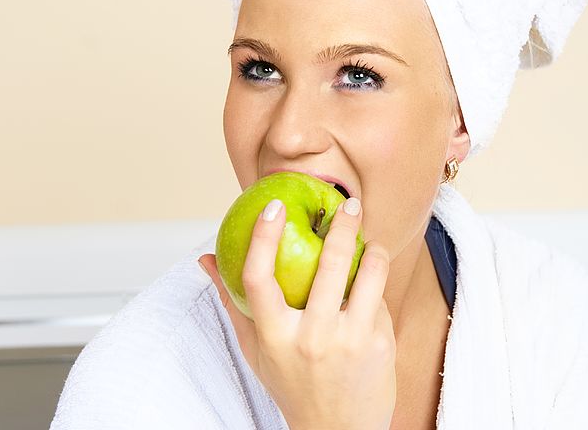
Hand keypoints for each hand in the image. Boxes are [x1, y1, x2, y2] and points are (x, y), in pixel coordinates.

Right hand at [199, 197, 395, 429]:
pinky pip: (381, 301)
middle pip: (329, 264)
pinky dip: (377, 292)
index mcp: (274, 337)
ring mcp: (349, 341)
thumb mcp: (257, 350)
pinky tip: (372, 296)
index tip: (275, 207)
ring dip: (373, 250)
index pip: (258, 278)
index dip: (263, 237)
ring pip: (369, 273)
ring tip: (370, 244)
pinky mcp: (380, 345)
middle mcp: (311, 338)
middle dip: (343, 225)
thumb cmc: (293, 385)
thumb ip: (233, 304)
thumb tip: (206, 260)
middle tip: (349, 204)